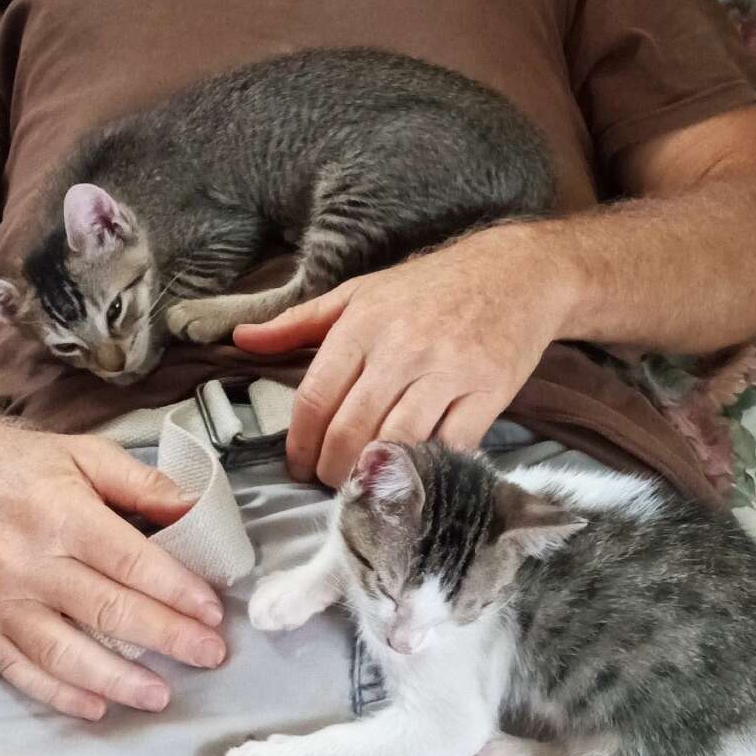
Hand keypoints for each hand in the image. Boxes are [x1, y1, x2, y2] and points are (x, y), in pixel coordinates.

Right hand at [0, 424, 225, 718]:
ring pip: (63, 652)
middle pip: (106, 611)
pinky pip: (19, 669)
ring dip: (117, 681)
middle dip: (166, 638)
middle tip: (209, 656)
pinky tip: (96, 707)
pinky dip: (58, 695)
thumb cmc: (19, 465)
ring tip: (161, 696)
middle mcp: (25, 560)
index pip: (130, 562)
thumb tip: (197, 511)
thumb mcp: (86, 455)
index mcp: (59, 513)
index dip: (177, 591)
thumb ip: (143, 484)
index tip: (213, 614)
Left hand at [233, 229, 571, 485]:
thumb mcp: (359, 293)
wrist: (515, 273)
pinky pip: (450, 444)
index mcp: (362, 323)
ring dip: (374, 474)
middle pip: (351, 429)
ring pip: (396, 442)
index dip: (300, 443)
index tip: (299, 464)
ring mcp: (448, 370)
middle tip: (331, 482)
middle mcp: (402, 347)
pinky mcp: (488, 390)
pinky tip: (414, 473)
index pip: (315, 398)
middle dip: (332, 469)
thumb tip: (240, 339)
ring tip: (365, 482)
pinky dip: (429, 467)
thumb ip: (297, 322)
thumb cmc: (430, 287)